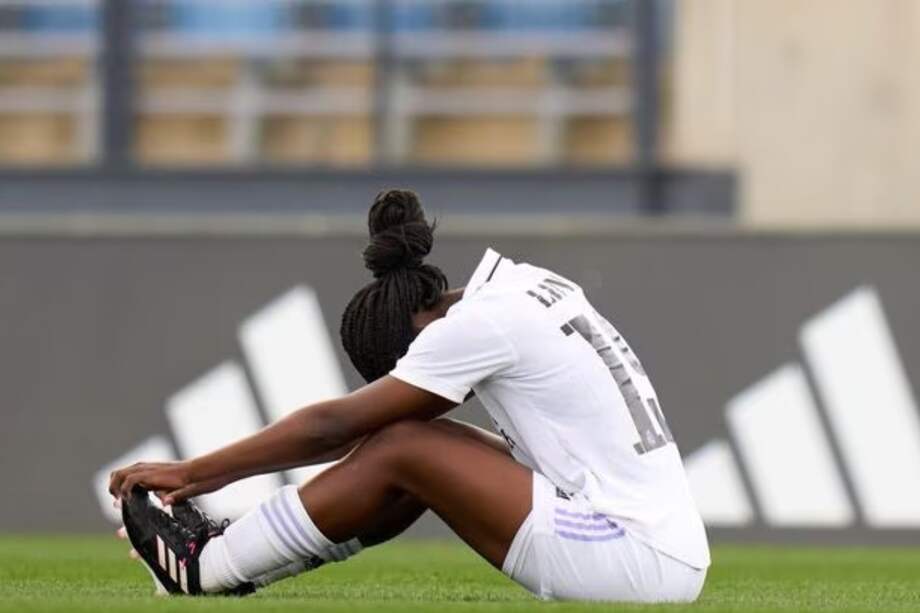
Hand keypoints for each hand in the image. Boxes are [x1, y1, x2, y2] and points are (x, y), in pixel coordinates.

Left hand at [108, 461, 227, 504]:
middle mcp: (146, 468)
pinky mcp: (150, 474)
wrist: (201, 473)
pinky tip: (129, 501)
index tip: (120, 501)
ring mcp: (147, 470)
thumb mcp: (177, 489)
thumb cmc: (194, 481)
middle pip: (118, 473)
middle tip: (118, 501)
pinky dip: (125, 490)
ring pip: (118, 474)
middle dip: (113, 487)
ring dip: (115, 488)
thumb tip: (165, 502)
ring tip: (120, 502)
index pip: (127, 474)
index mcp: (152, 471)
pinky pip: (128, 480)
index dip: (120, 487)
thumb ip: (169, 494)